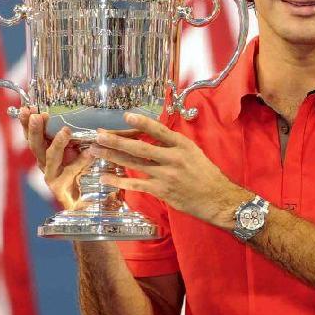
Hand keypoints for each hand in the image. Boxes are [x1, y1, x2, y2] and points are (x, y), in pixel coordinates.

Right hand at [18, 107, 87, 208]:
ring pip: (51, 158)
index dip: (27, 123)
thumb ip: (73, 139)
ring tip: (65, 131)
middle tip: (37, 115)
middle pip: (35, 145)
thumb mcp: (75, 152)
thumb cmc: (79, 174)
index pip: (32, 136)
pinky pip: (70, 172)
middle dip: (35, 130)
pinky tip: (89, 152)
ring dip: (58, 143)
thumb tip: (78, 117)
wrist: (83, 204)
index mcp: (44, 153)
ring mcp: (51, 177)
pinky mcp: (60, 188)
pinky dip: (81, 161)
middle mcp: (44, 164)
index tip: (28, 108)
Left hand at [92, 112, 251, 228]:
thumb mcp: (194, 153)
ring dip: (113, 156)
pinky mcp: (162, 191)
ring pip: (134, 164)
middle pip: (140, 148)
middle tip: (99, 135)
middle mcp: (173, 158)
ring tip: (96, 151)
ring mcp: (166, 176)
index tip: (126, 115)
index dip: (142, 122)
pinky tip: (106, 177)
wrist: (218, 199)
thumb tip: (152, 139)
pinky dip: (119, 180)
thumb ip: (173, 146)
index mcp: (182, 145)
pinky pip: (136, 185)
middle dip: (117, 140)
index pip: (159, 130)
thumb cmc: (207, 175)